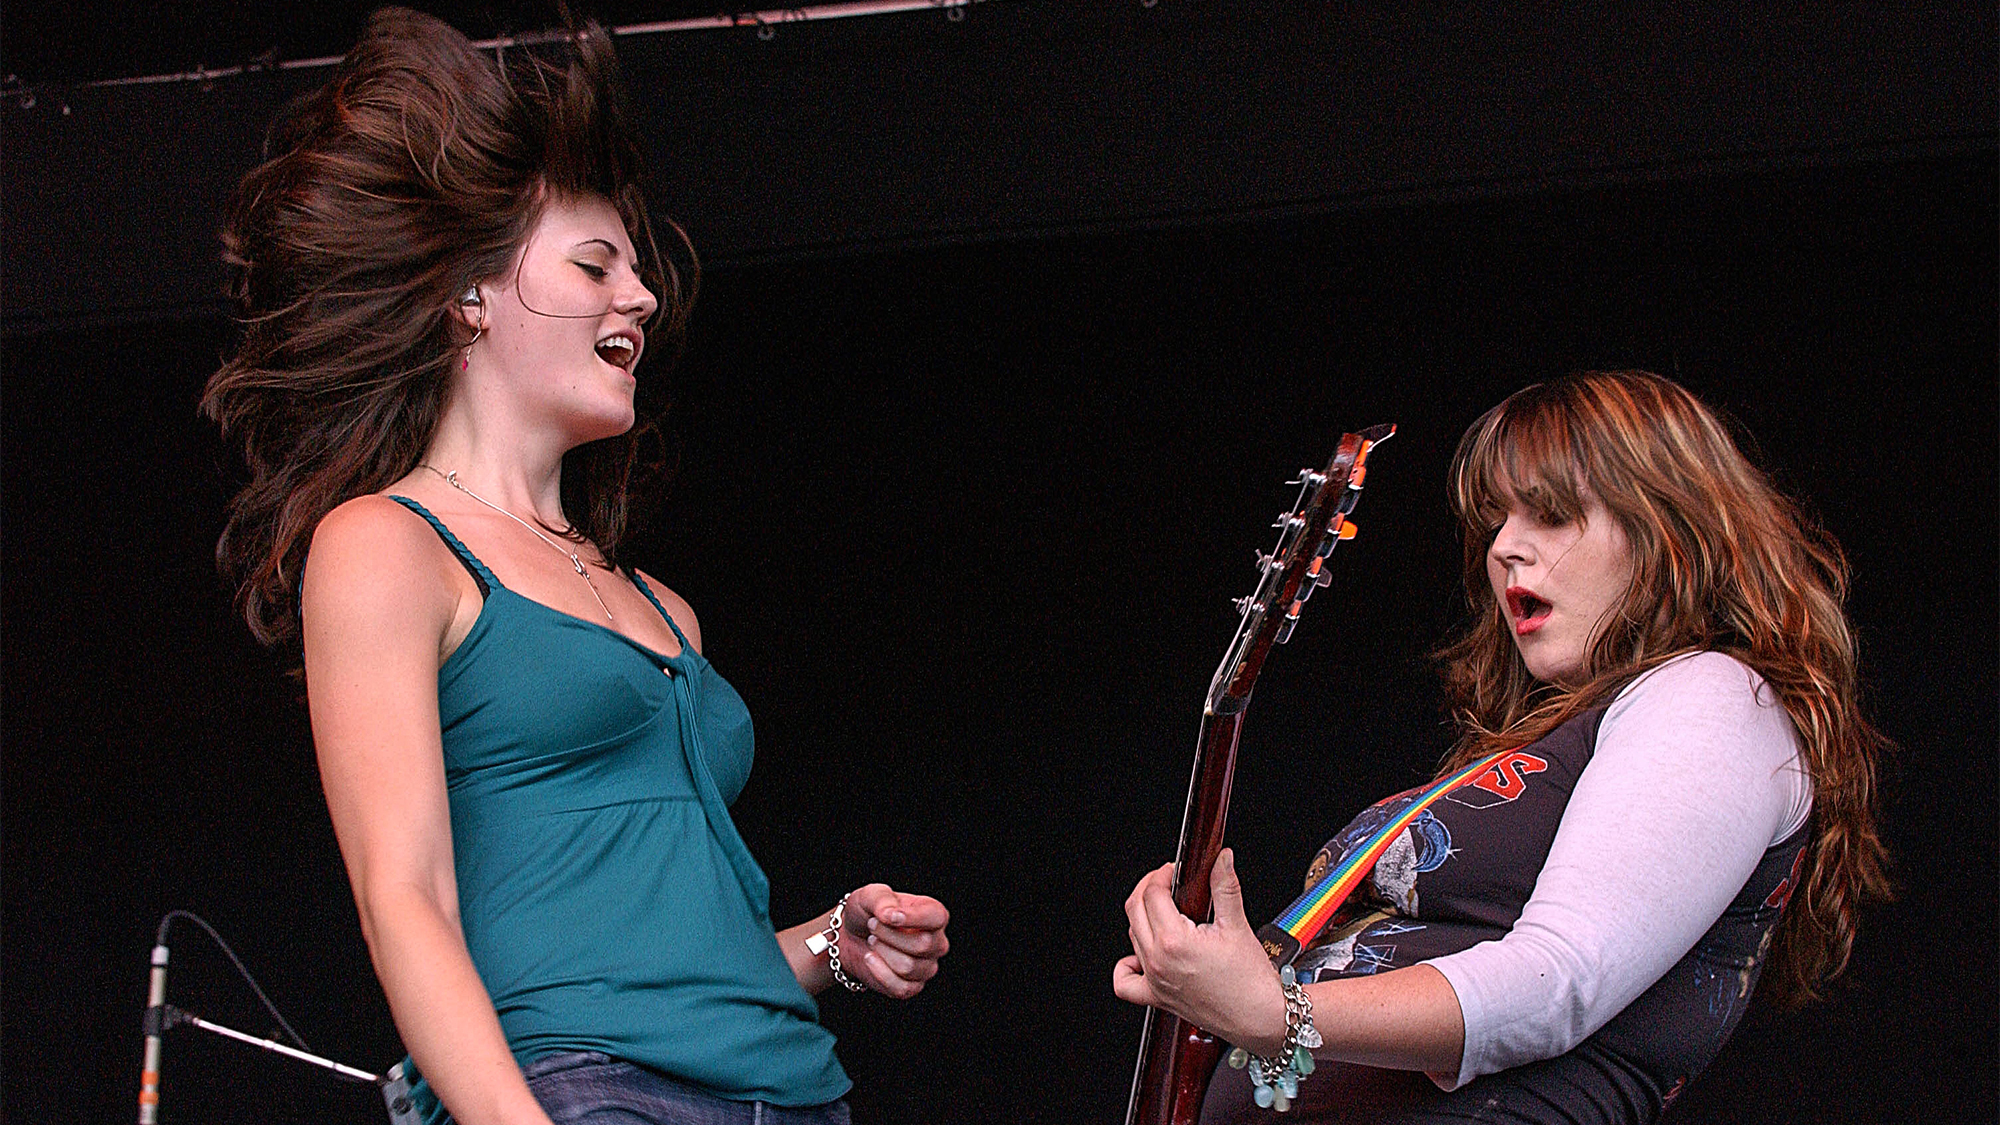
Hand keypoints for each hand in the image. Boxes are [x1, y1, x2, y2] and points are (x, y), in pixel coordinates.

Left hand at [837, 884, 949, 998]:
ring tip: (873, 941)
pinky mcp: (912, 986)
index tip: (888, 916)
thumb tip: (891, 914)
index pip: (936, 917)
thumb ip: (882, 899)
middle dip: (889, 935)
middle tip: (872, 925)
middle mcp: (936, 942)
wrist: (851, 938)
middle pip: (922, 944)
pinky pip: (901, 987)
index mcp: (934, 915)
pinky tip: (871, 958)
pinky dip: (879, 972)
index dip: (913, 918)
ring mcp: (926, 967)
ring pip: (908, 966)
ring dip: (882, 952)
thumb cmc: (867, 914)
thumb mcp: (870, 896)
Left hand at [1112, 849, 1288, 1055]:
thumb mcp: (1237, 925)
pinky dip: (1127, 966)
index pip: (1152, 894)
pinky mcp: (1158, 998)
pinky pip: (1126, 983)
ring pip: (1132, 937)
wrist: (1261, 1018)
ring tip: (1165, 912)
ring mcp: (1155, 981)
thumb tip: (1223, 859)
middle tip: (1165, 882)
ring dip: (1143, 917)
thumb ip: (1225, 886)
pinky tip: (1142, 954)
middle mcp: (1158, 962)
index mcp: (1174, 941)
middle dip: (1148, 888)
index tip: (1173, 871)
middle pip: (1135, 910)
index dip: (1161, 875)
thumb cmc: (1252, 982)